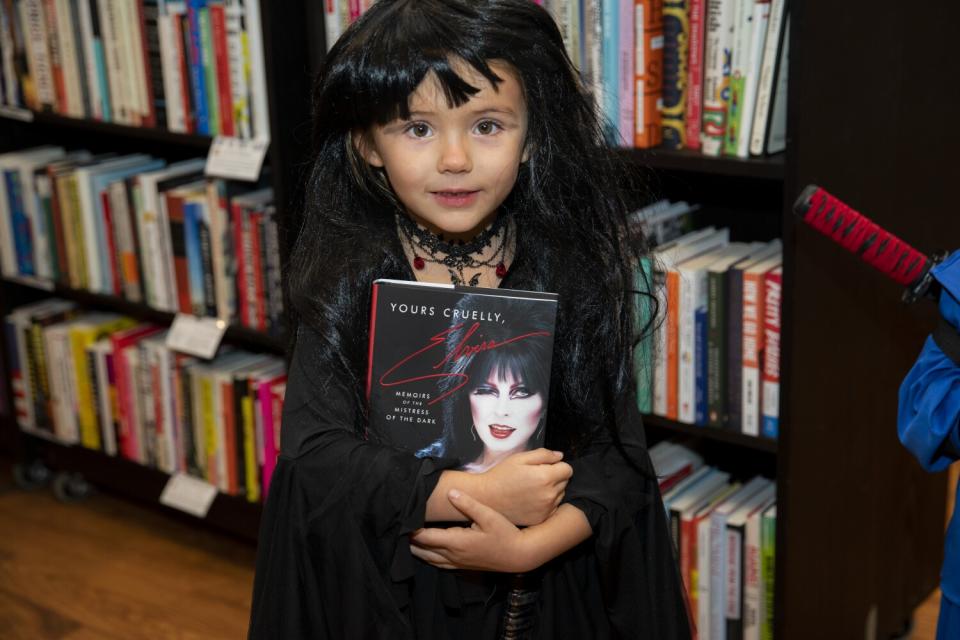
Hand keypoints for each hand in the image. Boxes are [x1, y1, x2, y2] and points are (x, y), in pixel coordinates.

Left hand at [410, 490, 534, 572]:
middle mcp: (454, 555)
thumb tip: (451, 492)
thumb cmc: (505, 533)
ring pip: (430, 560)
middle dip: (410, 540)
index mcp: (457, 541)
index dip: (413, 529)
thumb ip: (468, 504)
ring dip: (417, 551)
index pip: (426, 537)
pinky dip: (429, 558)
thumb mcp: (488, 515)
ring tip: (407, 540)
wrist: (519, 555)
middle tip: (400, 528)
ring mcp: (458, 563)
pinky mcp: (463, 567)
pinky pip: (439, 565)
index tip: (404, 518)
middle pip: (424, 550)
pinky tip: (427, 553)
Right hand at [479, 449, 572, 525]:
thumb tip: (560, 456)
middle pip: (565, 482)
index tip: (545, 466)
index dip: (557, 465)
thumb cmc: (501, 475)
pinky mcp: (541, 519)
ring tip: (532, 489)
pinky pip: (552, 508)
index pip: (568, 469)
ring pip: (560, 495)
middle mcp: (549, 495)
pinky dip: (546, 503)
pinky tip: (531, 500)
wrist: (486, 498)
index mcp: (545, 477)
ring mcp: (546, 509)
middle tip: (535, 477)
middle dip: (554, 477)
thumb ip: (543, 454)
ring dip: (551, 490)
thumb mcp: (520, 458)